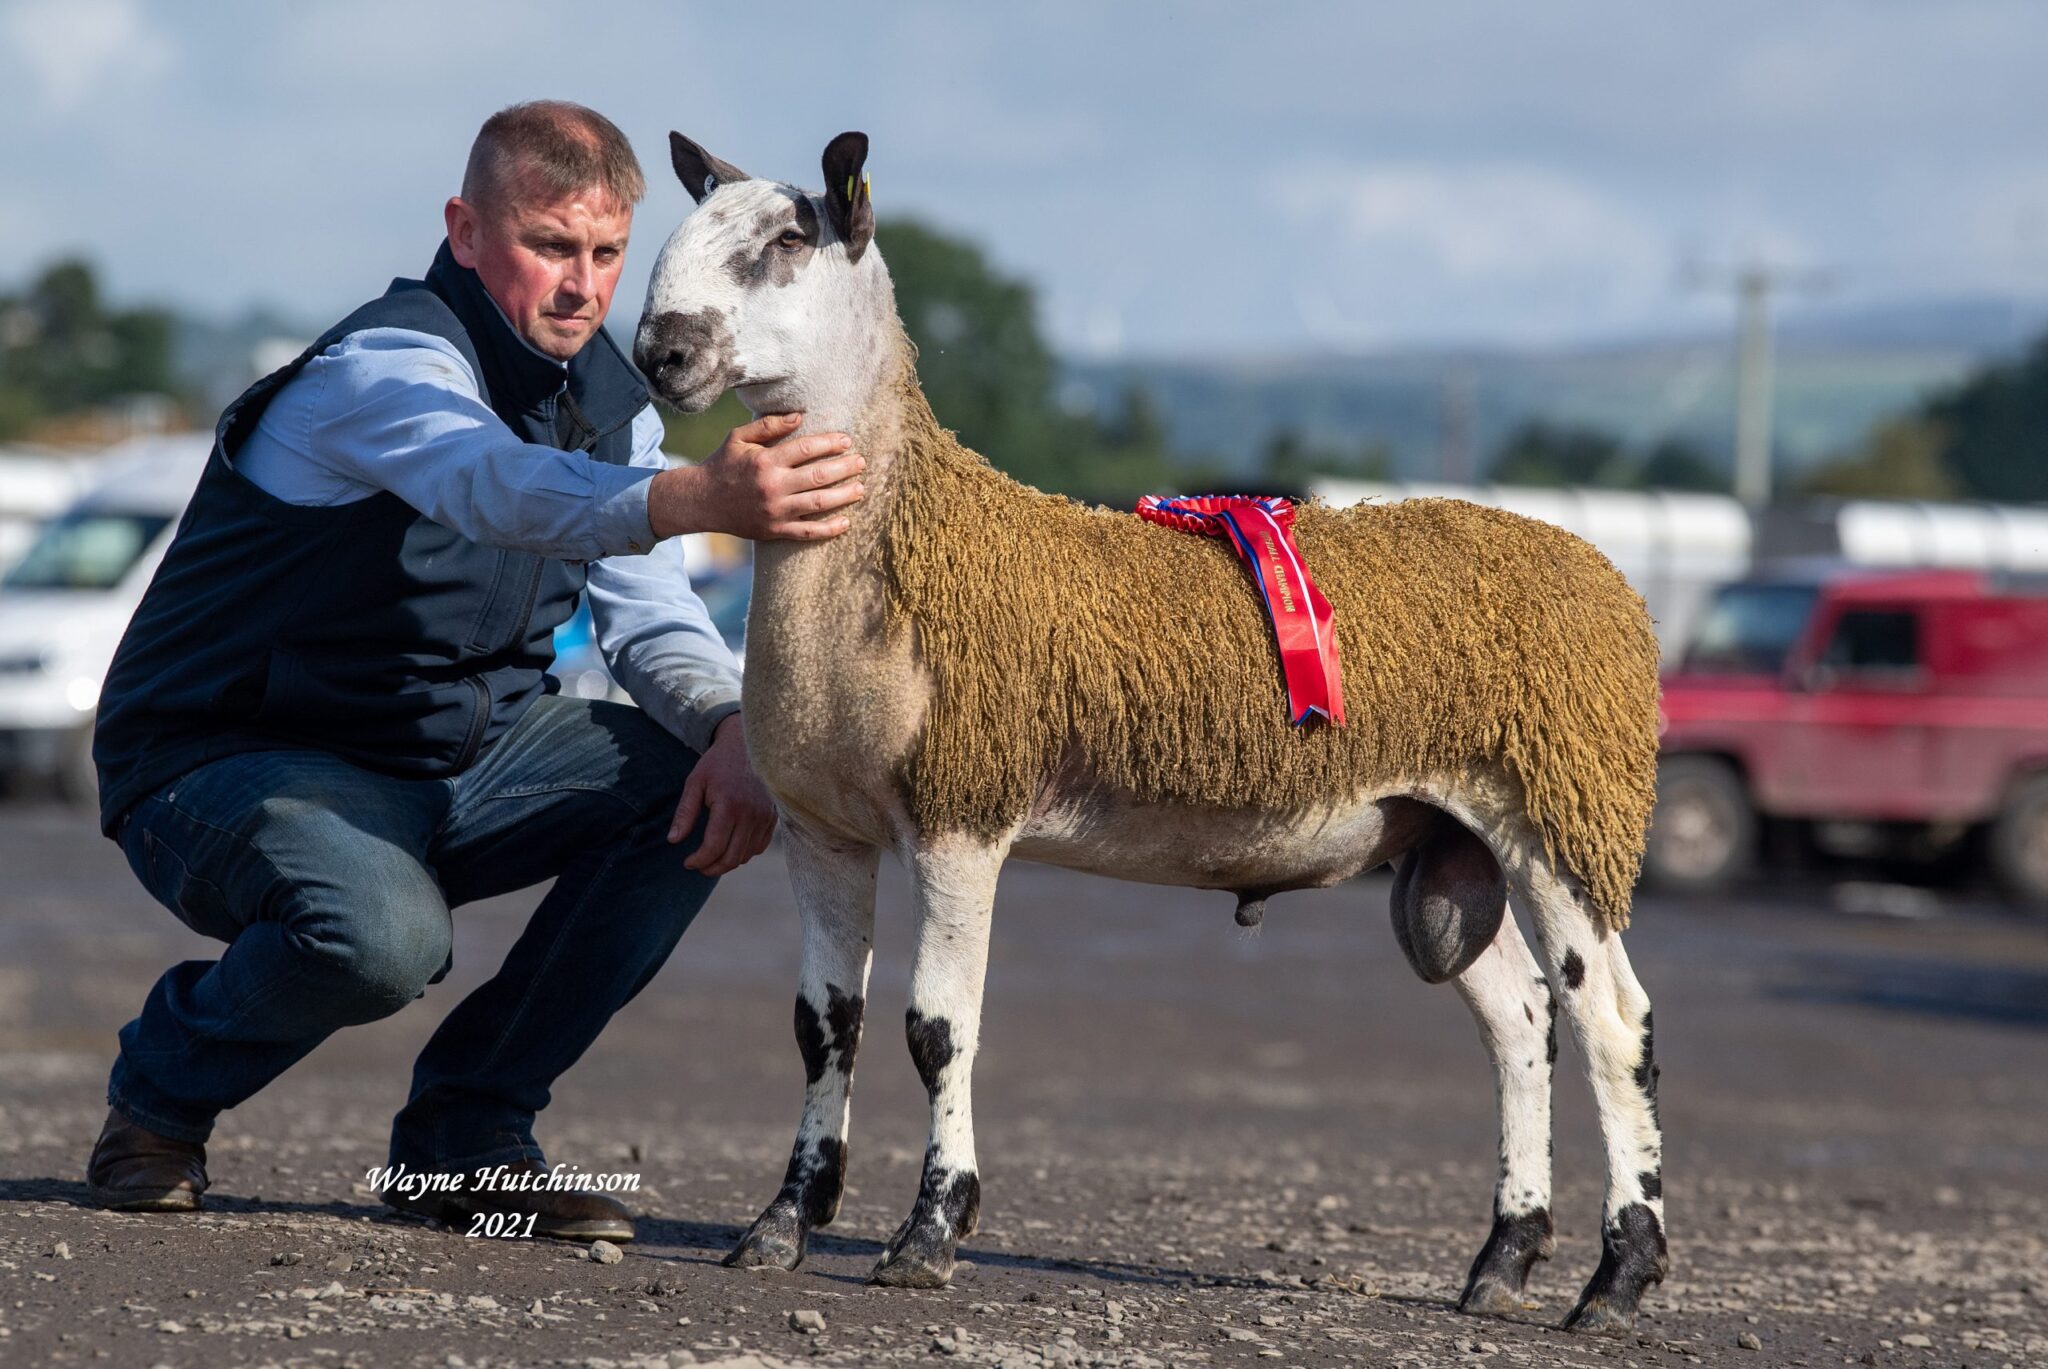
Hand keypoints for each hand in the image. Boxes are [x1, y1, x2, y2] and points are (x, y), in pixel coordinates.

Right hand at [649, 412, 864, 541]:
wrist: (701, 501)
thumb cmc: (723, 464)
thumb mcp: (739, 438)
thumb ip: (769, 425)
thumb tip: (800, 416)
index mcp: (765, 461)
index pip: (807, 449)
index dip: (831, 443)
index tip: (847, 440)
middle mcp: (772, 487)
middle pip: (819, 476)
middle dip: (845, 468)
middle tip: (862, 462)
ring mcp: (775, 511)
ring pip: (818, 504)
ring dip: (844, 496)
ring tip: (861, 488)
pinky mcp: (774, 531)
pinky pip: (807, 532)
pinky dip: (829, 530)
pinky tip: (846, 523)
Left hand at [668, 714, 777, 875]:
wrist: (749, 744)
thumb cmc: (718, 763)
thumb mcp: (695, 783)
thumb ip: (685, 813)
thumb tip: (673, 841)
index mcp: (729, 805)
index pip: (714, 847)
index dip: (699, 861)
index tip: (687, 862)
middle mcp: (751, 814)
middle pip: (731, 857)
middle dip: (712, 868)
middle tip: (698, 867)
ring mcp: (765, 817)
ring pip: (746, 855)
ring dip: (727, 862)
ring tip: (712, 858)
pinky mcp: (773, 817)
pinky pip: (759, 846)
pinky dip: (744, 853)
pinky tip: (730, 846)